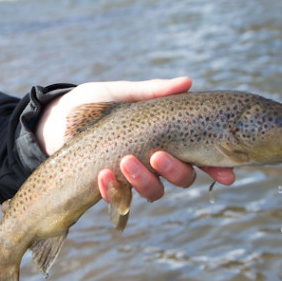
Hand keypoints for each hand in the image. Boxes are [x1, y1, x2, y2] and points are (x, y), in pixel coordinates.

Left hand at [36, 77, 236, 201]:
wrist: (53, 121)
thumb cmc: (92, 105)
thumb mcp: (121, 94)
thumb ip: (152, 92)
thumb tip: (187, 82)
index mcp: (165, 139)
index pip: (199, 156)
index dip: (217, 167)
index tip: (229, 173)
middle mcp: (154, 162)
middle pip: (183, 178)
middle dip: (175, 170)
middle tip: (157, 156)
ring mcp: (133, 178)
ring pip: (155, 192)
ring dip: (144, 180)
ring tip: (124, 162)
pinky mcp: (109, 189)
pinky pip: (119, 198)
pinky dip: (112, 188)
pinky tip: (101, 174)